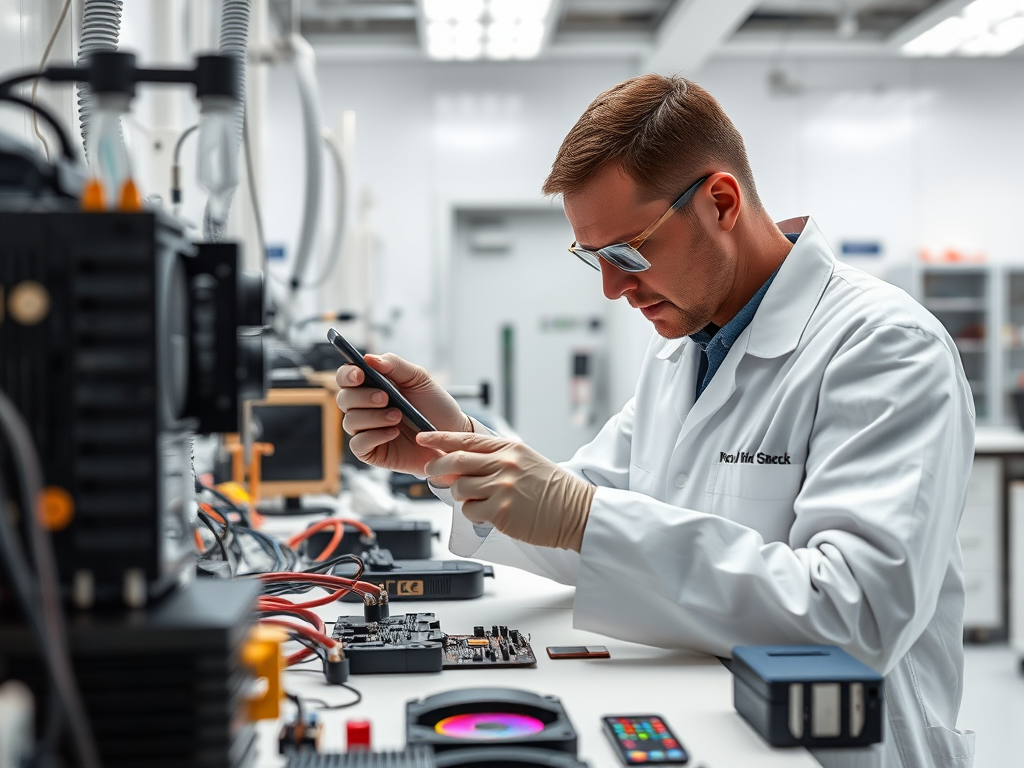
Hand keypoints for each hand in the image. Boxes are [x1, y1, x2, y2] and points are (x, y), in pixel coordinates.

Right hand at [335, 354, 471, 475]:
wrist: (451, 435)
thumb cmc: (434, 405)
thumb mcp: (419, 379)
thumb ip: (395, 365)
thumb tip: (368, 358)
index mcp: (371, 386)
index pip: (346, 377)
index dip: (347, 374)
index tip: (359, 374)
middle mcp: (364, 407)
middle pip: (343, 399)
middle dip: (362, 397)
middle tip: (385, 397)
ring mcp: (367, 430)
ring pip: (350, 421)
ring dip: (373, 417)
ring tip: (397, 416)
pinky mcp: (372, 452)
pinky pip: (358, 444)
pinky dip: (374, 436)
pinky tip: (394, 433)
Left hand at [418, 432, 595, 551]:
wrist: (576, 511)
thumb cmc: (551, 489)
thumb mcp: (524, 461)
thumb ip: (493, 459)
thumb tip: (457, 465)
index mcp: (509, 448)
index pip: (466, 438)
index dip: (439, 438)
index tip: (422, 437)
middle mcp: (504, 464)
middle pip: (455, 461)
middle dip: (436, 466)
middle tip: (430, 472)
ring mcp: (503, 487)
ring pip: (459, 489)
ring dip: (462, 496)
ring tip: (480, 500)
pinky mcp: (502, 511)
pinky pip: (470, 511)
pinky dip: (474, 514)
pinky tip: (490, 514)